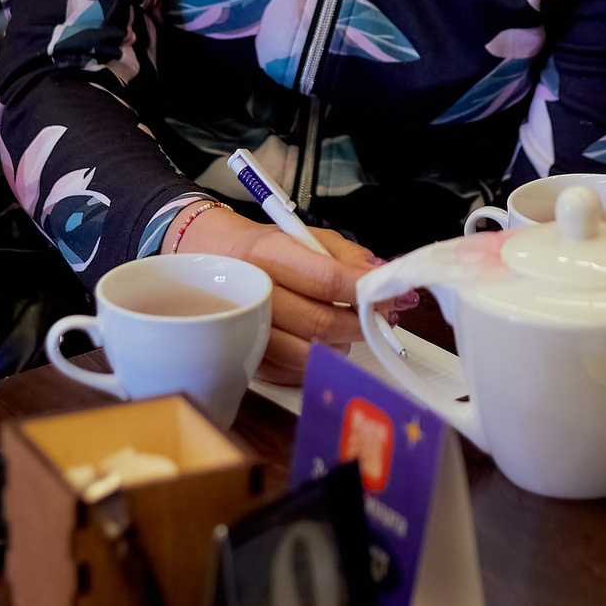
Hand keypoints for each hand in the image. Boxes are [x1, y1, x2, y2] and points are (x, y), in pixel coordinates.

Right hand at [175, 205, 382, 383]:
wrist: (217, 263)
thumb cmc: (267, 250)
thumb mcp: (307, 236)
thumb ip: (349, 255)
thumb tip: (381, 275)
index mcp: (271, 255)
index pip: (327, 279)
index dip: (364, 290)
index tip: (388, 293)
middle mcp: (256, 294)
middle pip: (323, 322)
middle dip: (361, 322)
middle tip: (377, 314)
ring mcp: (248, 331)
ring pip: (313, 352)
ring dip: (342, 343)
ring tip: (346, 325)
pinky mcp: (249, 357)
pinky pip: (297, 370)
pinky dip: (319, 358)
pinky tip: (321, 340)